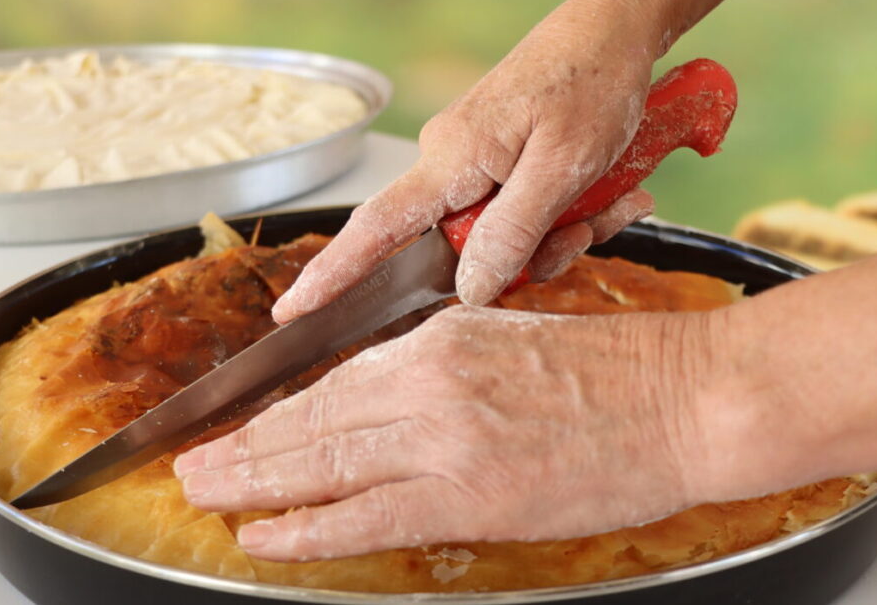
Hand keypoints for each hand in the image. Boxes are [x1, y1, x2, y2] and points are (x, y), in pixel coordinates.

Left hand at [174, 305, 717, 560]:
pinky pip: (364, 515)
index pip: (334, 380)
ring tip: (207, 495)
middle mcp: (429, 379)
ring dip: (254, 483)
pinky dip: (307, 529)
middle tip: (191, 465)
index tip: (239, 426)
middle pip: (311, 419)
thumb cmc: (616, 371)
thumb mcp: (512, 342)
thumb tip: (384, 400)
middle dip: (243, 446)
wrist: (685, 399)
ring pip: (322, 463)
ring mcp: (444, 437)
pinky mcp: (468, 494)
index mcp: (441, 338)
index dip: (277, 411)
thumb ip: (443, 369)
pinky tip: (266, 537)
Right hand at [271, 0, 657, 322]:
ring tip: (605, 196)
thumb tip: (470, 291)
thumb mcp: (562, 166)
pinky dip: (568, 213)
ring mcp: (475, 163)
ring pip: (505, 236)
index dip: (333, 273)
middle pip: (465, 249)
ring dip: (563, 230)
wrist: (615, 30)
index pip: (376, 227)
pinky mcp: (499, 162)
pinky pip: (523, 213)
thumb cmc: (591, 79)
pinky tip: (605, 189)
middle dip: (533, 252)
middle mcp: (450, 162)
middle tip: (585, 226)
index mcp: (451, 159)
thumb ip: (513, 232)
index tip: (293, 310)